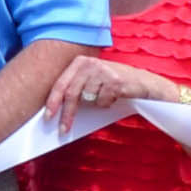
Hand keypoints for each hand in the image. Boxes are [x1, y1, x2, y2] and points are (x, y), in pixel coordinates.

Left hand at [49, 56, 190, 124]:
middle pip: (71, 93)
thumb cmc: (113, 84)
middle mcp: (90, 63)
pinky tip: (115, 96)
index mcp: (80, 62)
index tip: (48, 116)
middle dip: (67, 114)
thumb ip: (76, 87)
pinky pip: (102, 101)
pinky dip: (107, 104)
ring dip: (95, 105)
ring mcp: (103, 71)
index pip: (61, 84)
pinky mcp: (115, 81)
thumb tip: (56, 109)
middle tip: (63, 129)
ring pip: (88, 99)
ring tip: (105, 99)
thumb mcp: (92, 79)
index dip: (53, 101)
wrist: (143, 82)